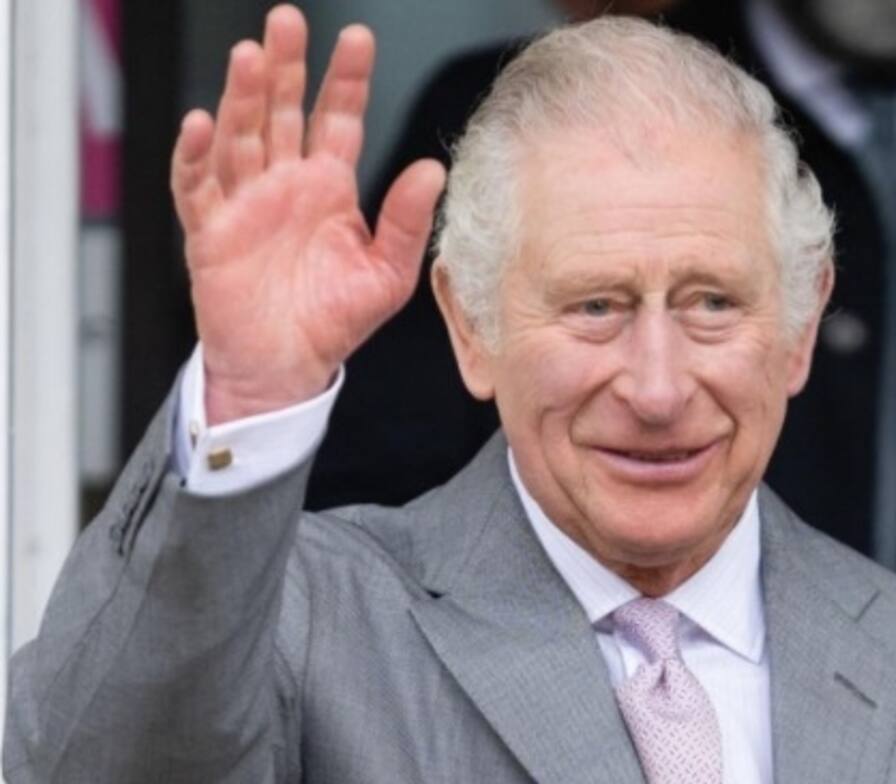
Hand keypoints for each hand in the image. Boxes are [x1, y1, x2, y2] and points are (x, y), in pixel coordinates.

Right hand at [170, 4, 445, 423]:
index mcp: (329, 188)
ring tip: (248, 57)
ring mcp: (245, 203)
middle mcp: (285, 184)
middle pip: (282, 111)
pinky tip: (201, 125)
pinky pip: (196, 186)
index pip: (338, 119)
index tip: (358, 39)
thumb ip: (407, 223)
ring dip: (241, 97)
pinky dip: (194, 156)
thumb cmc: (335, 323)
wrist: (287, 369)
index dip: (346, 80)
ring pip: (239, 136)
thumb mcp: (386, 275)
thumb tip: (433, 169)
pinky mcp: (210, 231)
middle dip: (285, 66)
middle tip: (287, 20)